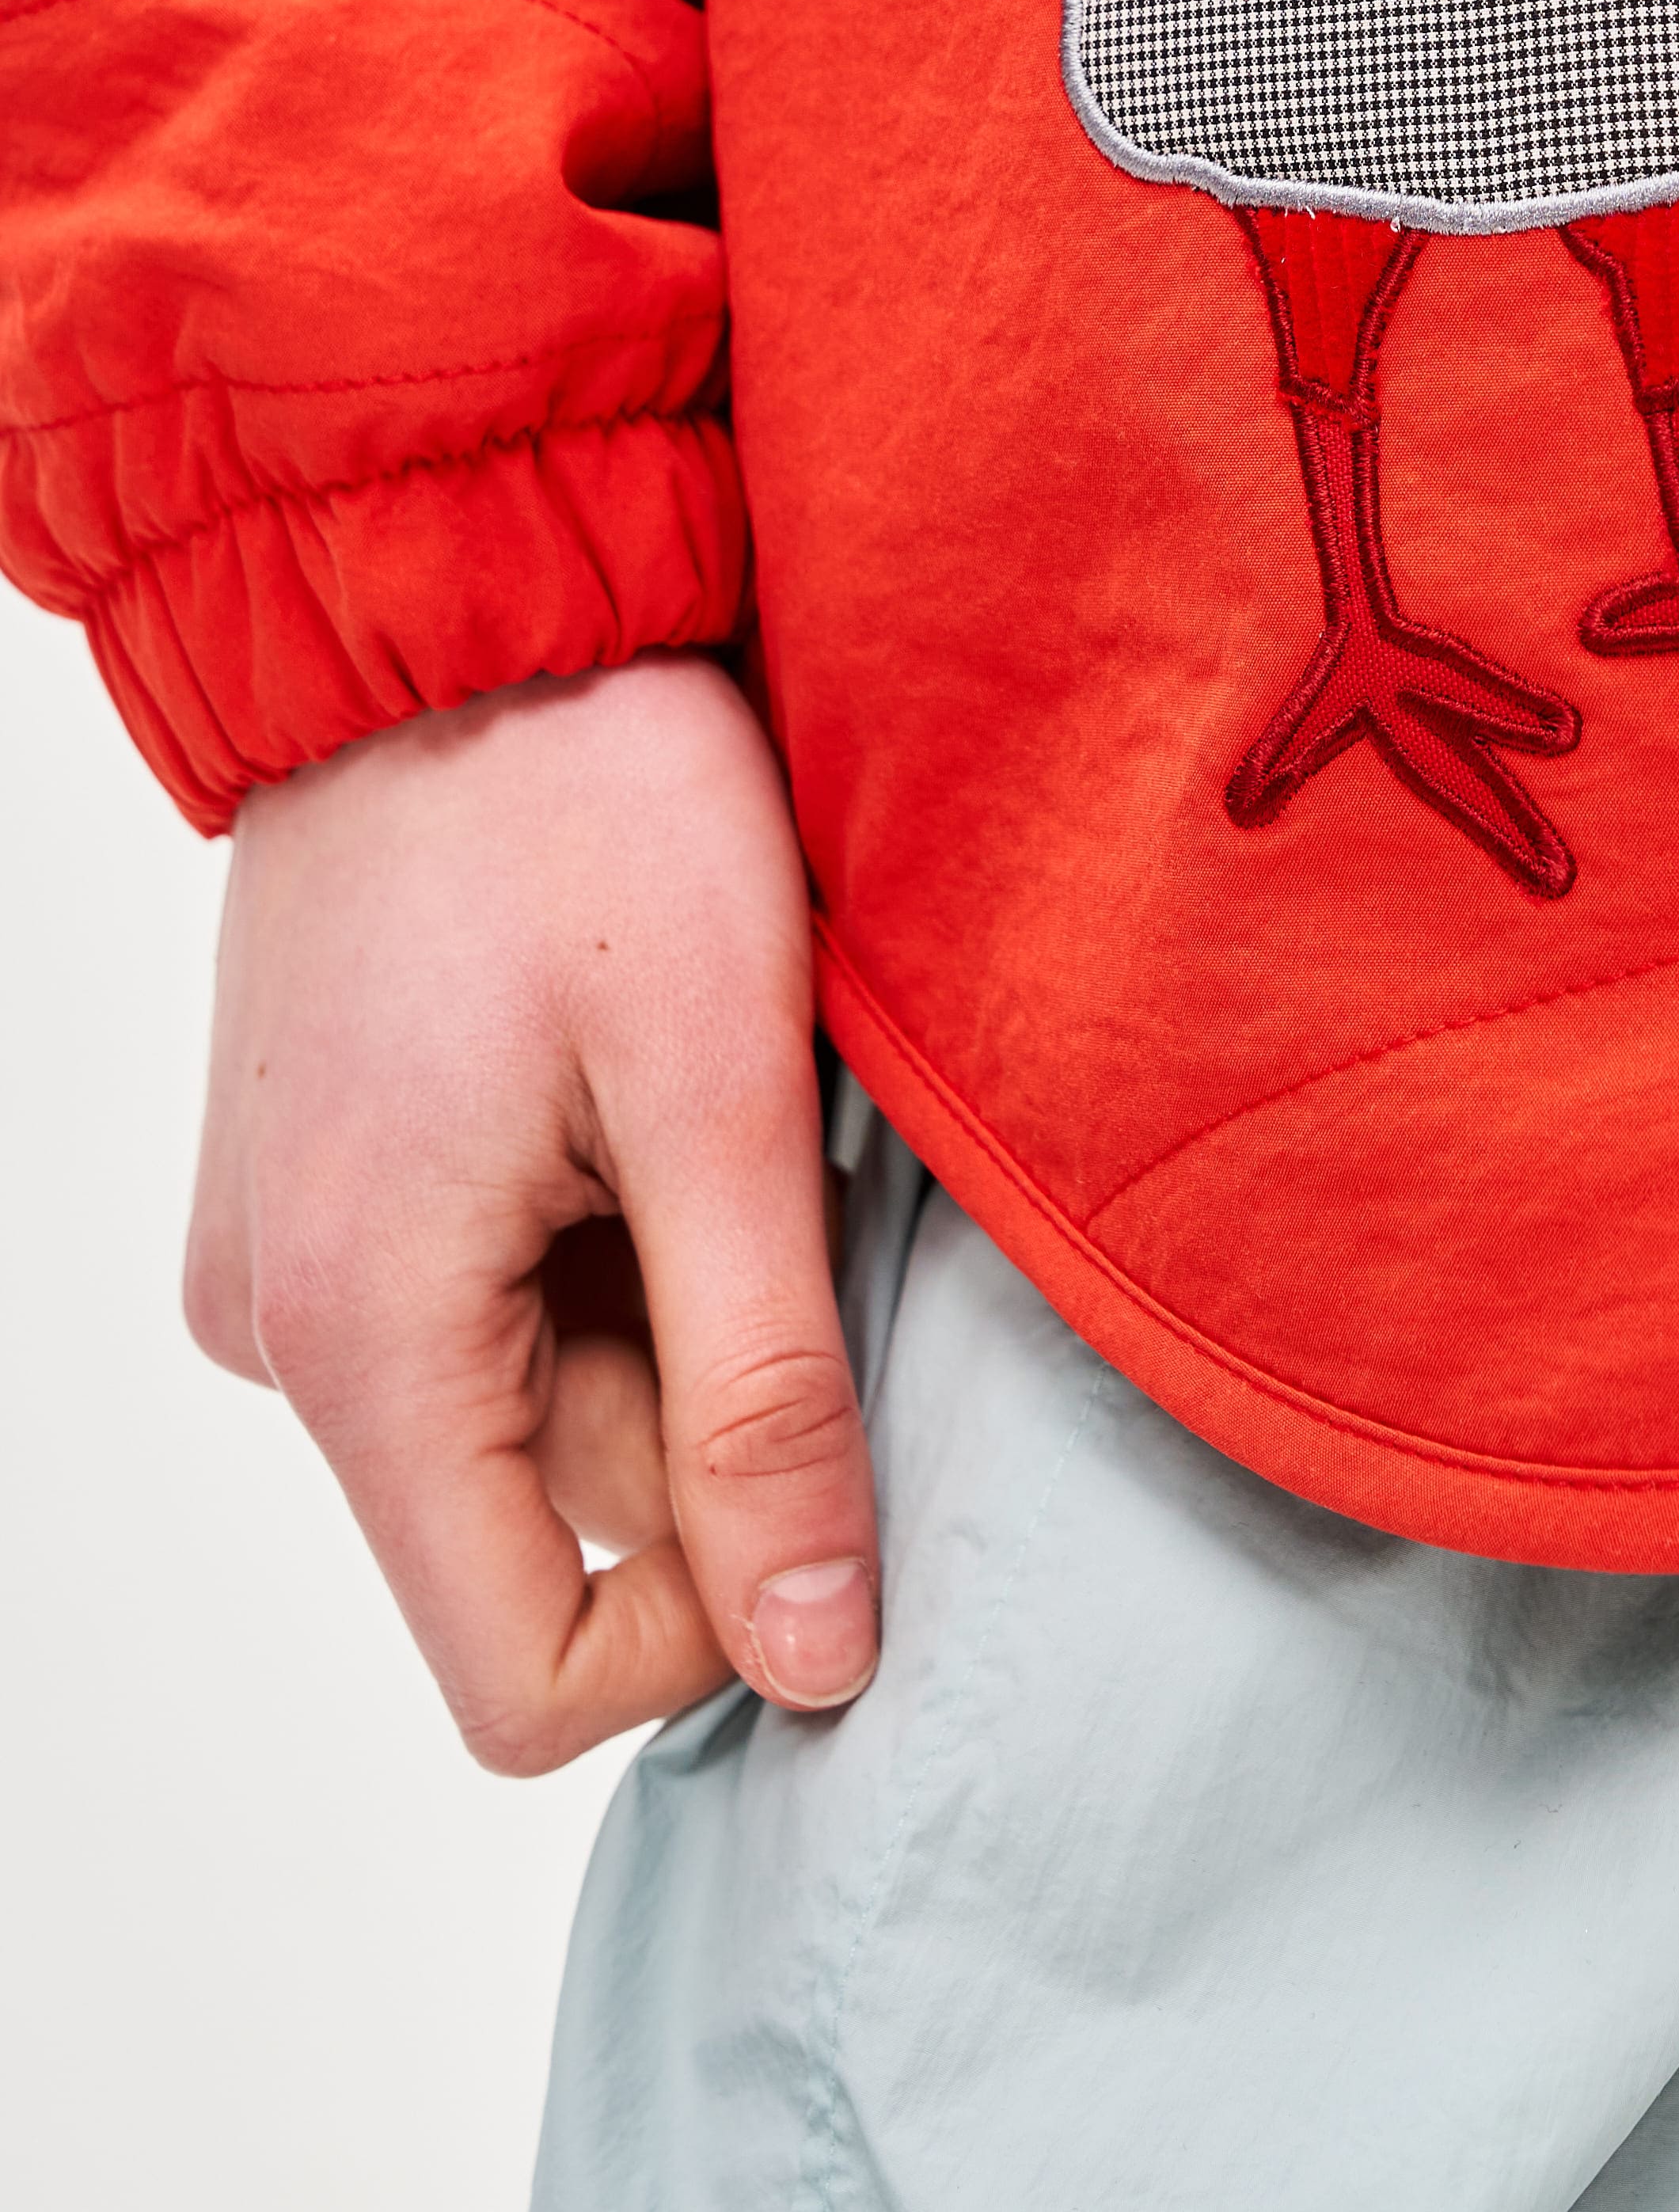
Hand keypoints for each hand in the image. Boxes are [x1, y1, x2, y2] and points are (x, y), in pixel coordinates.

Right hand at [184, 648, 878, 1773]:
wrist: (454, 581)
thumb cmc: (586, 789)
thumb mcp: (723, 1091)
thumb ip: (766, 1396)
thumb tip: (819, 1661)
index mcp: (359, 1332)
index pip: (525, 1676)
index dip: (715, 1613)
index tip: (818, 1417)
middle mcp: (281, 1328)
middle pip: (556, 1515)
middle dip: (708, 1378)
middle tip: (771, 1163)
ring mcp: (286, 1251)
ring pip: (545, 1392)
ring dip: (665, 1280)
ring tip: (698, 1083)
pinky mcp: (320, 1181)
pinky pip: (496, 1293)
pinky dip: (604, 1216)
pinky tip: (632, 1064)